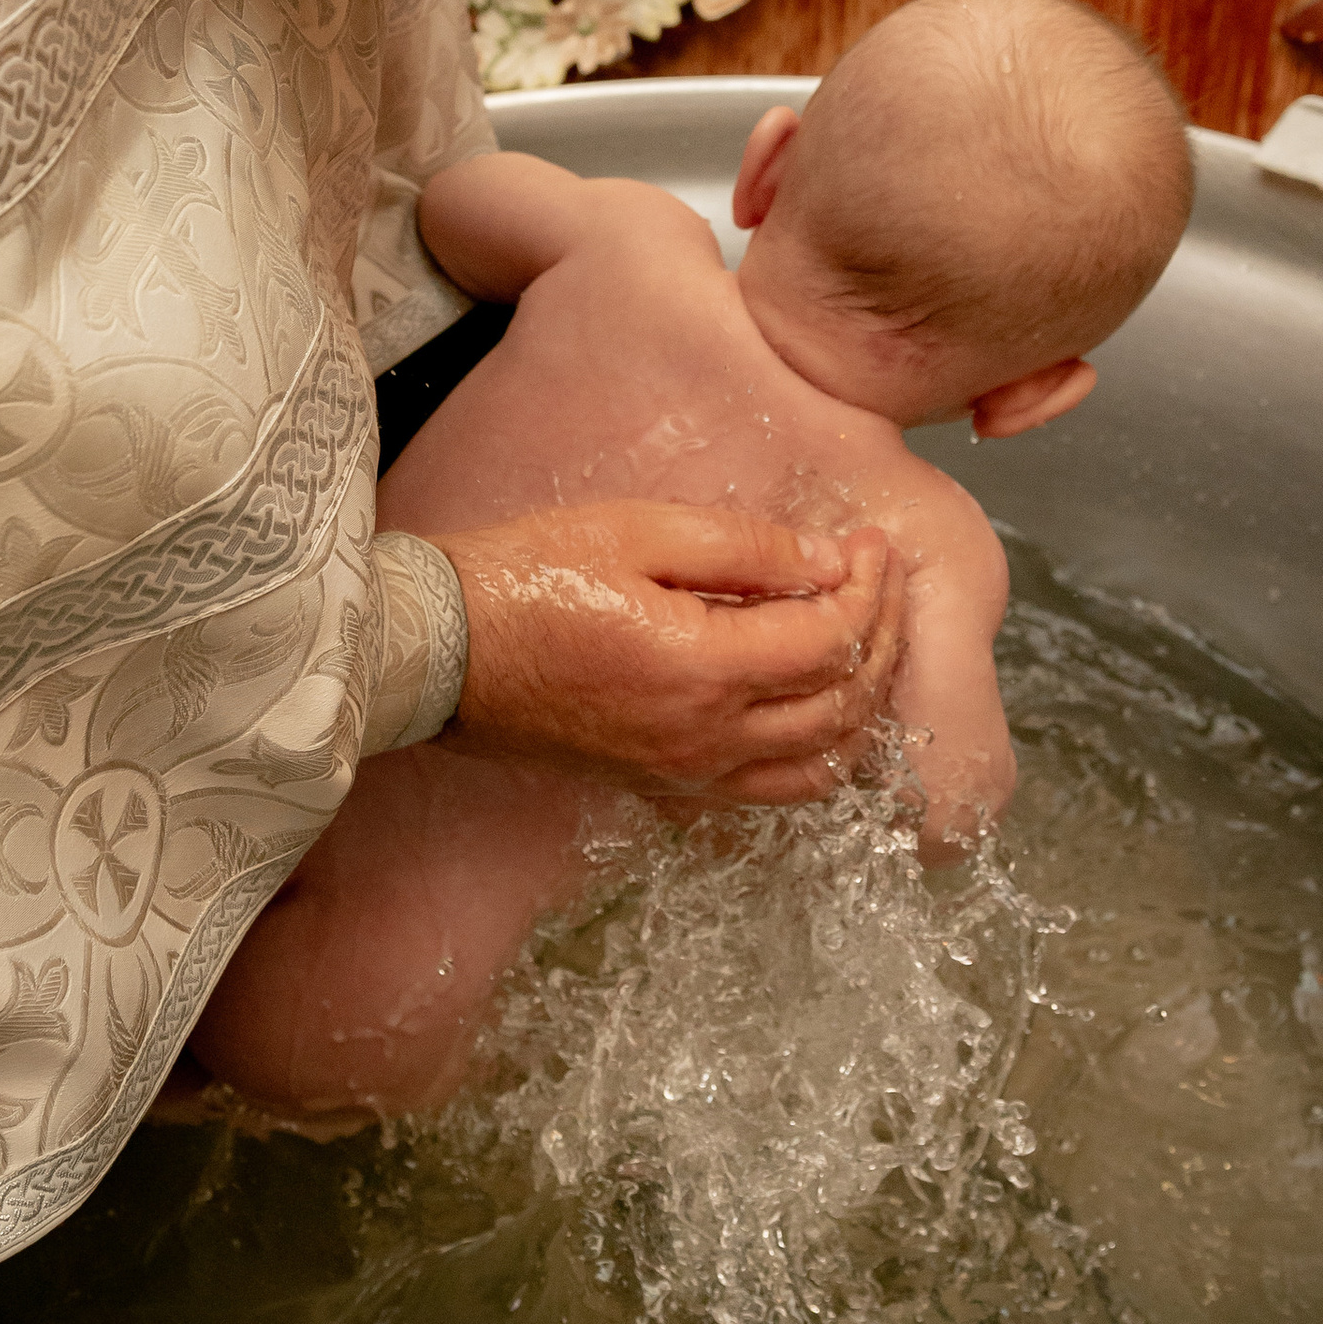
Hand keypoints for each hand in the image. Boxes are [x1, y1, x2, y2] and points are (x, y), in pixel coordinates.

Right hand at [430, 500, 904, 803]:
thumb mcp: (637, 531)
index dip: (868, 587)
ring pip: (822, 766)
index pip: (832, 640)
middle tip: (879, 580)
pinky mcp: (664, 788)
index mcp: (704, 670)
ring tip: (864, 641)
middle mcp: (708, 740)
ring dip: (863, 705)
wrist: (440, 653)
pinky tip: (818, 707)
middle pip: (844, 706)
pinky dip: (818, 755)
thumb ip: (746, 548)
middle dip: (882, 637)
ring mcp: (686, 775)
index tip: (871, 540)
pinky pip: (772, 792)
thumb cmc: (526, 578)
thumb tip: (832, 562)